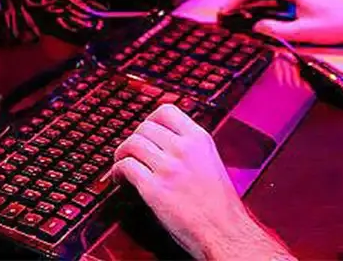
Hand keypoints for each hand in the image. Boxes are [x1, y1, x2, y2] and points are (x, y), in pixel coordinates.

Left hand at [113, 105, 289, 260]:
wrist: (225, 231)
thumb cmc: (220, 206)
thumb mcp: (211, 163)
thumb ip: (191, 150)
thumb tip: (166, 145)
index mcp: (200, 139)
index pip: (167, 111)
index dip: (149, 120)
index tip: (144, 130)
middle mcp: (183, 148)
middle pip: (144, 127)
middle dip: (134, 138)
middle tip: (131, 152)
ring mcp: (168, 167)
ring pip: (132, 144)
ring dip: (121, 153)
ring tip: (121, 164)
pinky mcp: (154, 188)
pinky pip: (126, 167)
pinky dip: (117, 172)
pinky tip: (120, 180)